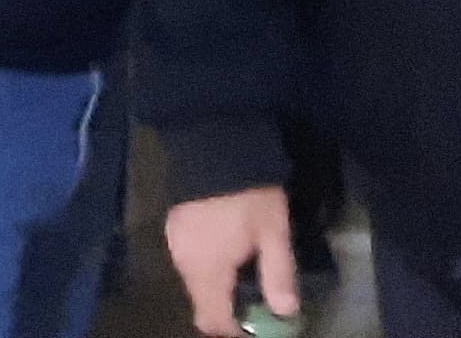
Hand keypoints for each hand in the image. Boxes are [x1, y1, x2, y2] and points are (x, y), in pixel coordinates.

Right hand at [166, 185, 296, 336]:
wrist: (216, 142)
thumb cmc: (248, 191)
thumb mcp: (273, 230)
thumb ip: (278, 273)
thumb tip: (285, 312)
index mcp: (206, 270)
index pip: (214, 321)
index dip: (235, 332)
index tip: (257, 329)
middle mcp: (184, 263)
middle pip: (202, 306)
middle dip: (228, 313)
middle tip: (257, 305)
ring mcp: (175, 244)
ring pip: (195, 285)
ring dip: (219, 290)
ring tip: (248, 277)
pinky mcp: (174, 227)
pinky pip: (191, 262)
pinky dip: (210, 269)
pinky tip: (230, 252)